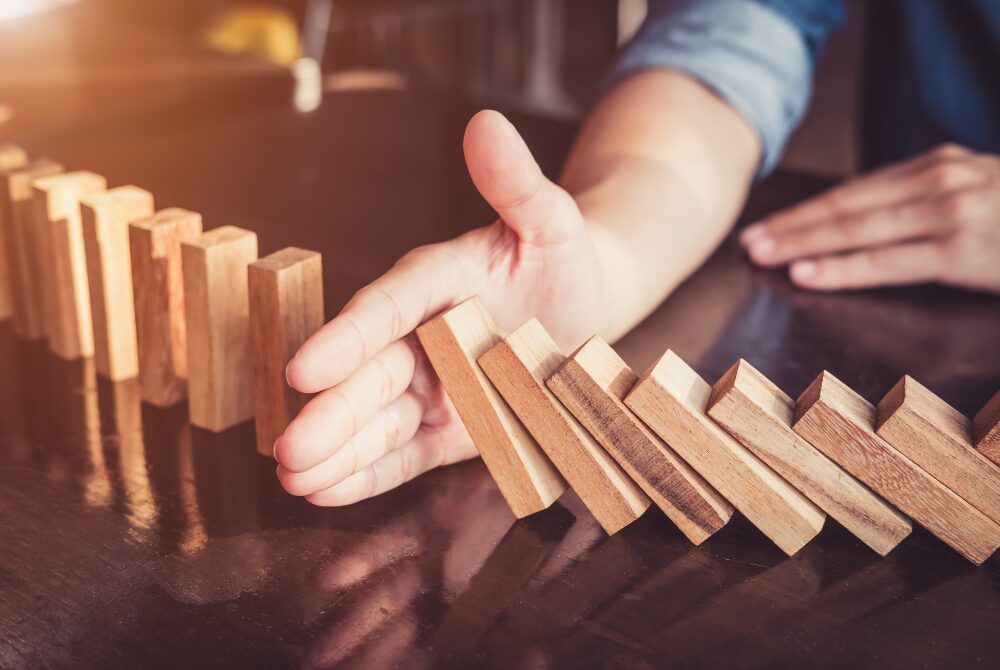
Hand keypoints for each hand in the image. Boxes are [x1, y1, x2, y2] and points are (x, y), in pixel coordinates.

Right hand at [274, 110, 603, 505]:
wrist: (578, 312)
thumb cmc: (558, 260)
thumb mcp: (550, 220)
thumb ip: (516, 184)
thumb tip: (486, 123)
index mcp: (435, 283)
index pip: (385, 307)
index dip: (348, 337)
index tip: (308, 367)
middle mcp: (421, 337)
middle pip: (369, 376)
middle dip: (329, 415)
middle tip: (288, 448)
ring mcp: (431, 387)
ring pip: (377, 422)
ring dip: (337, 452)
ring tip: (293, 478)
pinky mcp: (447, 430)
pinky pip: (403, 453)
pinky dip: (367, 474)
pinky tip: (326, 493)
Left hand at [740, 144, 999, 292]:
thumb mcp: (974, 195)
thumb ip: (922, 204)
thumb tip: (862, 226)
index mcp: (935, 167)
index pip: (854, 192)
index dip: (806, 212)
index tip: (767, 226)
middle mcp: (937, 182)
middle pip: (846, 207)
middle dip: (791, 227)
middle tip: (746, 243)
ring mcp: (949, 213)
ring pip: (857, 230)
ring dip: (801, 245)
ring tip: (761, 256)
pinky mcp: (962, 248)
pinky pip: (887, 261)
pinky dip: (841, 267)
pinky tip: (806, 273)